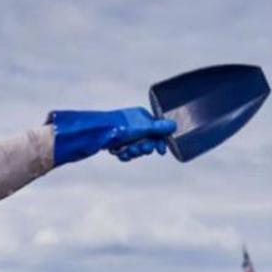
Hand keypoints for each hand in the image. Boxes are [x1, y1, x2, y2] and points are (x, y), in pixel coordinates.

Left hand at [46, 108, 175, 165]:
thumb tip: (174, 125)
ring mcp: (124, 133)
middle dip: (144, 148)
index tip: (161, 152)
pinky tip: (119, 153)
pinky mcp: (116, 142)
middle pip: (147, 141)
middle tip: (139, 148)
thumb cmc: (120, 127)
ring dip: (133, 152)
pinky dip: (124, 154)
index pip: (157, 131)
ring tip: (127, 150)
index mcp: (142, 117)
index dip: (160, 142)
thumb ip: (159, 128)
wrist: (97, 133)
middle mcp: (134, 124)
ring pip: (136, 149)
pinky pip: (126, 152)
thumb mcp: (143, 127)